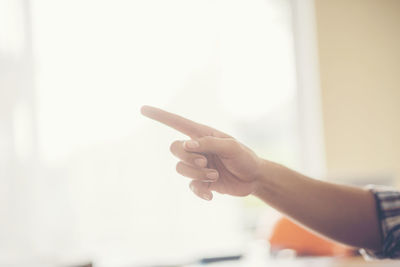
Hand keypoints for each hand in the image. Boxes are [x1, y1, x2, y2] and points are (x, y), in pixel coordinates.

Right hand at [141, 106, 263, 200]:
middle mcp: (197, 148)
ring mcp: (197, 165)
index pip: (177, 122)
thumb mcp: (231, 147)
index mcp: (202, 134)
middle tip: (206, 163)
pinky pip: (190, 186)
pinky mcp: (201, 181)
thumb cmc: (244, 157)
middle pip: (174, 149)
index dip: (160, 116)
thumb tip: (186, 145)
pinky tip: (211, 195)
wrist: (253, 178)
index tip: (142, 109)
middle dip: (188, 158)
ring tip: (214, 176)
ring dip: (197, 174)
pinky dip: (199, 191)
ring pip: (180, 169)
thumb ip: (209, 143)